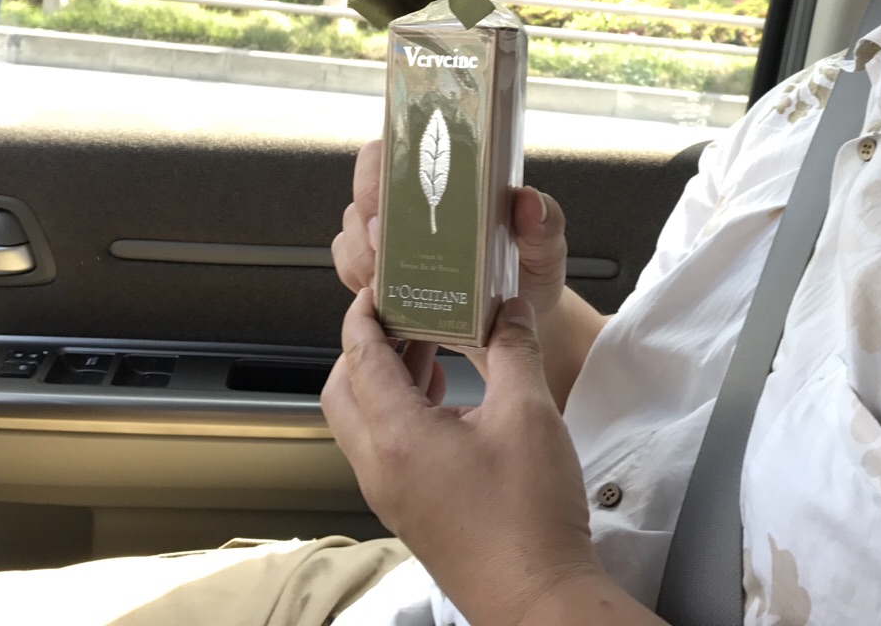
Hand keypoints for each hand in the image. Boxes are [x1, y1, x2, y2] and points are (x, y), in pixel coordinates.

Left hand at [323, 288, 605, 624]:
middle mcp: (378, 466)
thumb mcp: (529, 413)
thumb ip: (514, 349)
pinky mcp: (410, 510)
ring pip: (361, 422)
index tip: (378, 286)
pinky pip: (384, 448)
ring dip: (384, 380)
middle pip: (342, 391)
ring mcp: (390, 494)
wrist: (537, 598)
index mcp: (395, 436)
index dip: (363, 315)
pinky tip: (447, 400)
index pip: (359, 357)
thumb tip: (508, 310)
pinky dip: (400, 412)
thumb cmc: (529, 513)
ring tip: (430, 347)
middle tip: (404, 315)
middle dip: (364, 347)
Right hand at [333, 140, 568, 314]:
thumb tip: (529, 202)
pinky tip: (385, 297)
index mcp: (450, 175)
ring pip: (352, 232)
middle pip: (365, 189)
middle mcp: (413, 198)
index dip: (383, 168)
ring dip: (364, 257)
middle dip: (368, 220)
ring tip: (391, 281)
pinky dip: (360, 282)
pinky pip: (349, 269)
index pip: (399, 146)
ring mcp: (391, 234)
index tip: (388, 199)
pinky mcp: (380, 270)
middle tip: (386, 251)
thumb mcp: (546, 245)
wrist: (517, 321)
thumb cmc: (529, 268)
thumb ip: (544, 222)